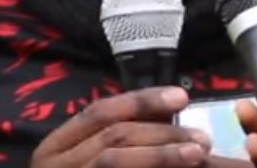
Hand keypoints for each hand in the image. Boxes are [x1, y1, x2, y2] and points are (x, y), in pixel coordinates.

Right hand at [31, 87, 212, 167]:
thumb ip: (115, 140)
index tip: (181, 97)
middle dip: (162, 132)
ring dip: (162, 153)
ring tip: (197, 153)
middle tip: (201, 136)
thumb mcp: (84, 160)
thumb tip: (164, 114)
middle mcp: (56, 165)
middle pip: (114, 135)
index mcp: (55, 147)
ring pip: (116, 160)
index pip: (100, 111)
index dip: (142, 100)